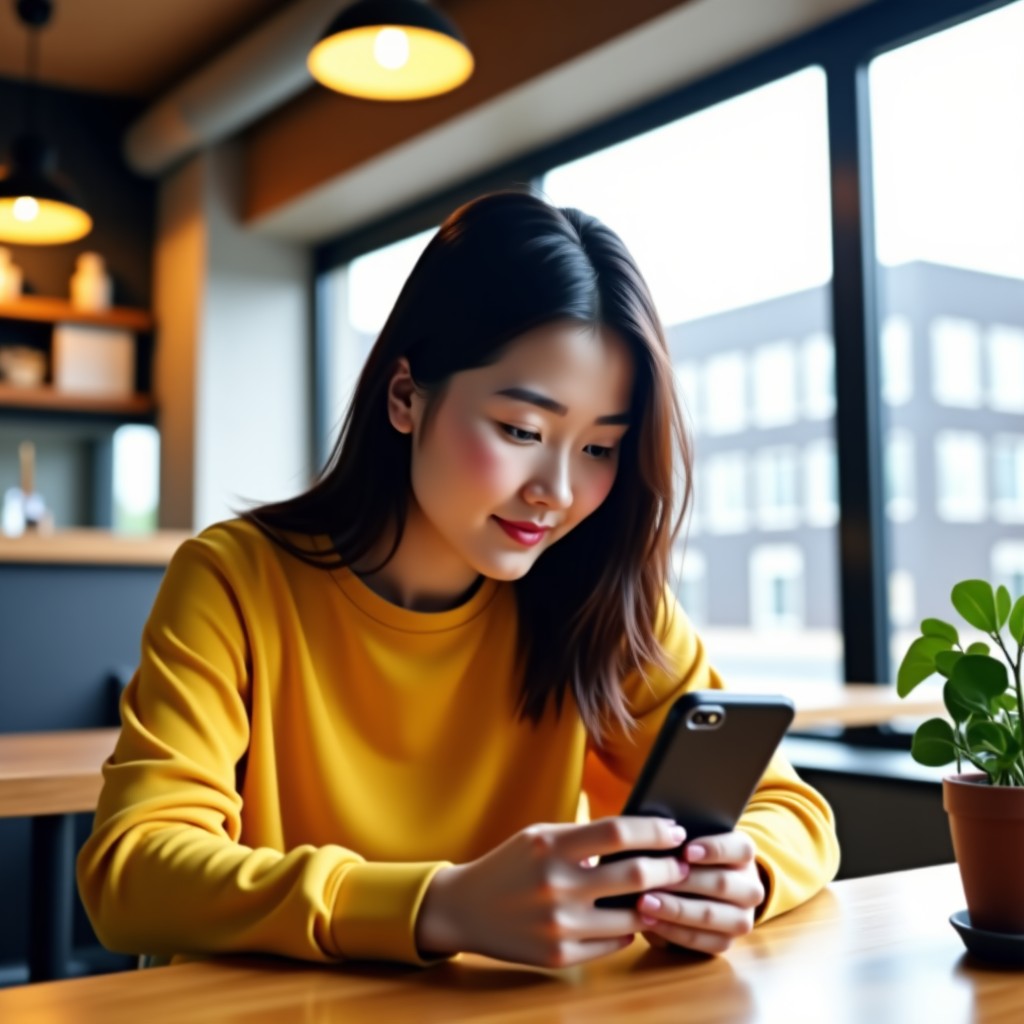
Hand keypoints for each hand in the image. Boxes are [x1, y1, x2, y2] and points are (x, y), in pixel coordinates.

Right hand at [416, 817, 689, 967]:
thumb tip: (639, 837)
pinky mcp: (559, 956)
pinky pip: (613, 944)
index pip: (617, 832)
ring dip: (655, 904)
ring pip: (631, 916)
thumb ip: (583, 836)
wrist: (465, 908)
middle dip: (668, 869)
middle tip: (681, 865)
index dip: (654, 831)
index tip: (674, 831)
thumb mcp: (539, 836)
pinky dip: (629, 930)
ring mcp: (558, 925)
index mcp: (551, 846)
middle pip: (634, 875)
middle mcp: (556, 885)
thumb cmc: (510, 865)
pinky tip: (630, 919)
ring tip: (663, 893)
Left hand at [635, 830, 763, 954]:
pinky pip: (700, 940)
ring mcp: (742, 919)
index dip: (714, 849)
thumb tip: (660, 837)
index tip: (685, 851)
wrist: (705, 888)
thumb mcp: (693, 841)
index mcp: (745, 854)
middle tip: (651, 878)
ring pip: (710, 915)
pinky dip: (672, 931)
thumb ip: (683, 840)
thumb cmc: (691, 856)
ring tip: (644, 903)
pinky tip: (650, 922)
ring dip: (674, 910)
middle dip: (684, 882)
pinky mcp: (727, 942)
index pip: (741, 849)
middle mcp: (751, 887)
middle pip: (722, 884)